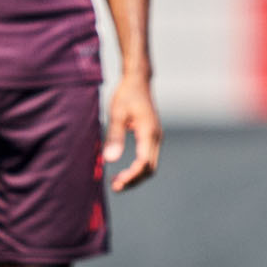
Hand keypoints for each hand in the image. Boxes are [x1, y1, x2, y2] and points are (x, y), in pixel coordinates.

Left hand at [102, 73, 161, 191]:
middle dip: (134, 180)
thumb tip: (110, 160)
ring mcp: (156, 137)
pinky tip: (125, 170)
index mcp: (149, 132)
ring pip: (151, 165)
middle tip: (115, 186)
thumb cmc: (126, 94)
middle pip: (150, 168)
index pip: (144, 163)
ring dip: (136, 176)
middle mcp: (156, 137)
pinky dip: (138, 168)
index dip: (131, 177)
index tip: (116, 183)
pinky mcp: (152, 136)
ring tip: (117, 181)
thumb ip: (114, 137)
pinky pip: (148, 158)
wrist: (138, 80)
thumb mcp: (116, 113)